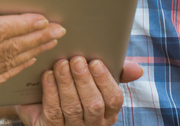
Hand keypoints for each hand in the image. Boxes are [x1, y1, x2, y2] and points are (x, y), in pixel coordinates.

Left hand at [16, 57, 143, 125]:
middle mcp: (93, 123)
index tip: (95, 62)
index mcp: (108, 112)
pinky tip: (47, 75)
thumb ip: (117, 72)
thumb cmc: (76, 86)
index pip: (113, 99)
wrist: (42, 103)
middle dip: (84, 80)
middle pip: (93, 104)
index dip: (105, 81)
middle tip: (76, 60)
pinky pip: (53, 111)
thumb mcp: (96, 79)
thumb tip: (138, 70)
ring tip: (60, 64)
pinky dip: (51, 91)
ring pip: (72, 108)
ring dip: (66, 83)